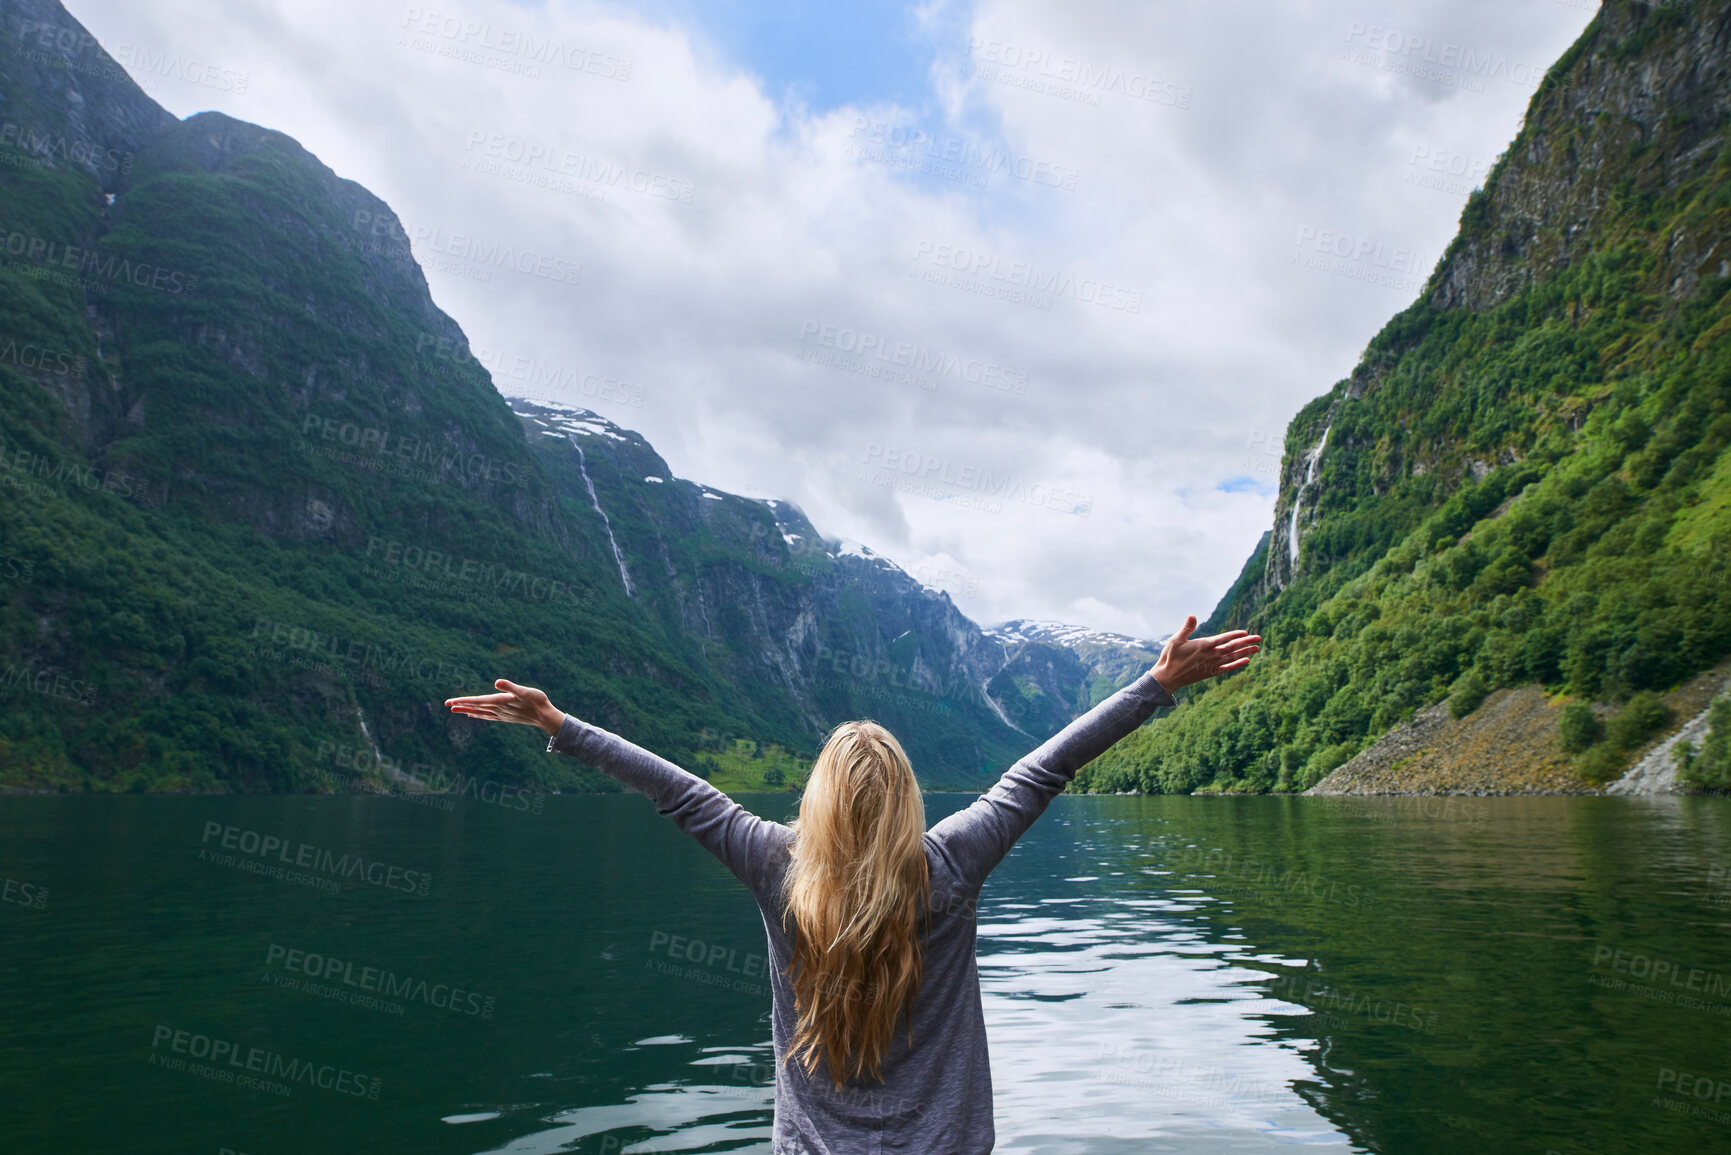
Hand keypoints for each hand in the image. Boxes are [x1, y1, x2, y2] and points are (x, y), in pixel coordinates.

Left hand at [445, 679, 566, 735]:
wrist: (546, 717)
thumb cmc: (537, 701)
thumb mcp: (525, 691)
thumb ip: (511, 687)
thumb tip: (497, 682)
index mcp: (500, 701)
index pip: (478, 701)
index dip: (464, 700)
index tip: (451, 702)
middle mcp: (498, 709)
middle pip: (476, 707)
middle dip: (461, 705)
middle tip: (446, 704)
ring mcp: (501, 714)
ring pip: (480, 712)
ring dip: (466, 710)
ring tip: (454, 710)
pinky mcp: (505, 716)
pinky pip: (488, 716)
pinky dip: (478, 715)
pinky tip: (473, 714)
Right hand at [1151, 616, 1260, 692]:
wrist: (1168, 678)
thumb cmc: (1170, 657)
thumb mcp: (1175, 640)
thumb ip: (1186, 628)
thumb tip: (1192, 615)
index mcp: (1203, 646)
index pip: (1223, 639)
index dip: (1235, 635)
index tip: (1246, 632)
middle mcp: (1210, 656)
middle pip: (1232, 648)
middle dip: (1246, 643)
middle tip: (1259, 638)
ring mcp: (1212, 665)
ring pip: (1233, 657)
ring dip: (1246, 652)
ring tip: (1257, 648)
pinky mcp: (1211, 673)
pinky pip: (1228, 668)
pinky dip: (1237, 664)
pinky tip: (1246, 661)